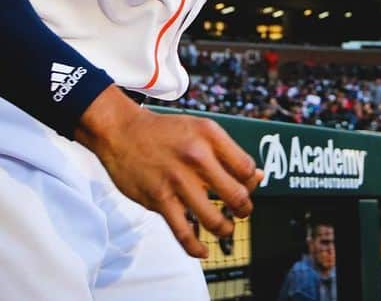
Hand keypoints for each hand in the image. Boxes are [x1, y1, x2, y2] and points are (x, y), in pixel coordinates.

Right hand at [75, 86, 262, 258]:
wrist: (122, 131)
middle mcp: (196, 155)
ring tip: (225, 227)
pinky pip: (184, 233)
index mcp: (209, 135)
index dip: (250, 182)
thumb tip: (257, 177)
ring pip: (214, 219)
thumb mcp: (201, 129)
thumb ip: (228, 152)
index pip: (246, 168)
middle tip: (241, 212)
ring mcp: (177, 179)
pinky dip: (196, 248)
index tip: (245, 186)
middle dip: (244, 210)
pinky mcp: (159, 199)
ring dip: (225, 229)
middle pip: (236, 196)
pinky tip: (203, 251)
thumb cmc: (166, 132)